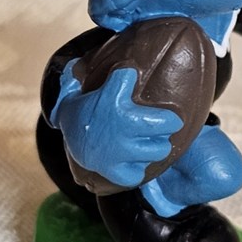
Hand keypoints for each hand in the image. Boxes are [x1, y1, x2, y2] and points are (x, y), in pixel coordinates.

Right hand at [51, 63, 182, 187]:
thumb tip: (135, 66)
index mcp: (123, 112)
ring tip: (149, 144)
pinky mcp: (109, 169)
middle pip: (163, 139)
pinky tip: (135, 161)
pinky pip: (135, 176)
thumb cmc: (94, 104)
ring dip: (154, 150)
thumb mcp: (108, 86)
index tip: (171, 118)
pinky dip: (137, 170)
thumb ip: (124, 76)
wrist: (70, 124)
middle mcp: (122, 133)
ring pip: (155, 155)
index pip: (166, 121)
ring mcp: (116, 153)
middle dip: (163, 134)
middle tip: (157, 130)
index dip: (171, 119)